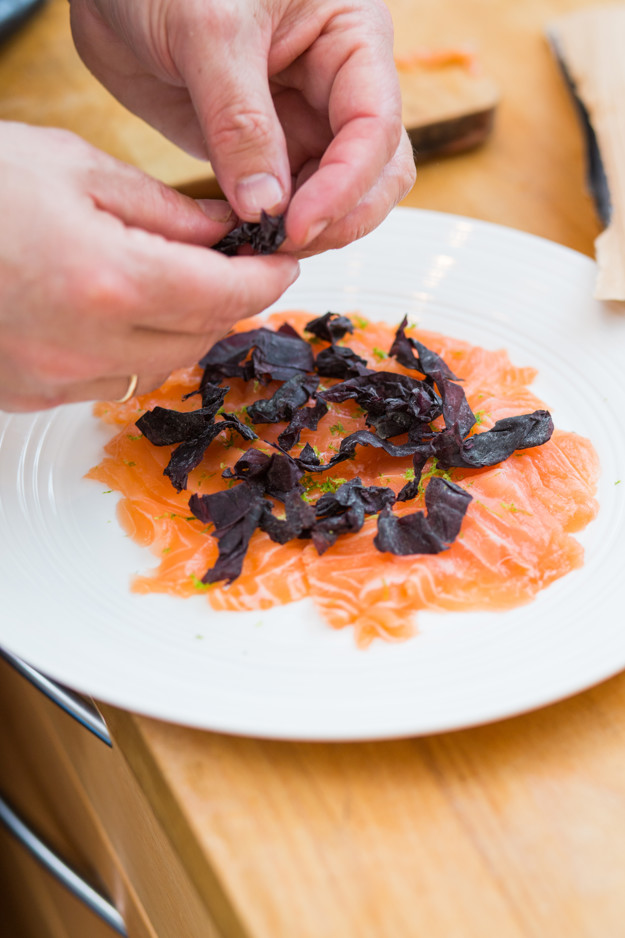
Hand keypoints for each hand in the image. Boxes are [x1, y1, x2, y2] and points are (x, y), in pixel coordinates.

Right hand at [0, 122, 298, 411]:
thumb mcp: (73, 169)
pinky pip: (111, 384)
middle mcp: (83, 345)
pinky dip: (133, 353)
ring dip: (183, 331)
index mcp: (106, 278)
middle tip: (232, 268)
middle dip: (228, 304)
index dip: (265, 279)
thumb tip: (225, 234)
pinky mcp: (30, 395)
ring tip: (172, 285)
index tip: (280, 262)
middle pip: (201, 339)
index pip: (224, 295)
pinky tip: (117, 315)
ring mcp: (53, 379)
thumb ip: (164, 211)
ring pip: (160, 369)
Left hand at [69, 0, 415, 253]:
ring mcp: (301, 122)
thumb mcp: (208, 31)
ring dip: (306, 231)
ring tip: (258, 245)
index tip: (297, 223)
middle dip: (339, 216)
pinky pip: (284, 203)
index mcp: (350, 36)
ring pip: (335, 197)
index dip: (346, 184)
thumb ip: (240, 121)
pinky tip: (242, 239)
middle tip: (283, 244)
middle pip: (375, 172)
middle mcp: (336, 85)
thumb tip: (265, 205)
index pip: (375, 126)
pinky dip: (269, 228)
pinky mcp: (262, 151)